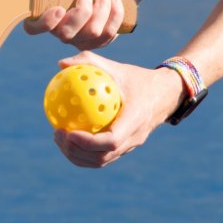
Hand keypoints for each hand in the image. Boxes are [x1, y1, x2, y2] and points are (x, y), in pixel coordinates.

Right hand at [24, 0, 132, 49]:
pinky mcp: (98, 43)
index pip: (33, 28)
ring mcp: (79, 40)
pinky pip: (108, 33)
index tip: (59, 8)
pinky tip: (115, 0)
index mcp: (47, 15)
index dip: (44, 23)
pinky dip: (115, 12)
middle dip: (82, 11)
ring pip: (92, 32)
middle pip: (66, 34)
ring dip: (102, 7)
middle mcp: (60, 32)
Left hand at [52, 51, 185, 167]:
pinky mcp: (125, 148)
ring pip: (101, 161)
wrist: (165, 94)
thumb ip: (89, 62)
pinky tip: (67, 137)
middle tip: (57, 134)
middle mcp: (134, 138)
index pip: (111, 141)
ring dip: (77, 155)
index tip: (68, 132)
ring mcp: (130, 146)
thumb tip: (60, 64)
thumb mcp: (116, 67)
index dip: (88, 142)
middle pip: (102, 157)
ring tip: (58, 138)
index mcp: (135, 120)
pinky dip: (83, 152)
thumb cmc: (137, 78)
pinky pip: (102, 156)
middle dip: (76, 151)